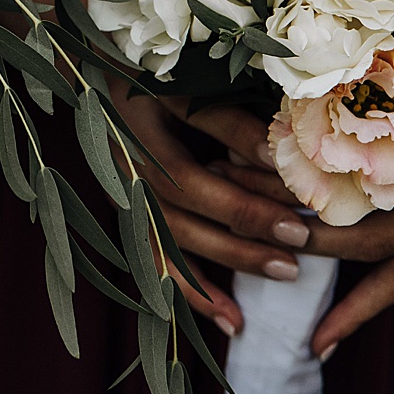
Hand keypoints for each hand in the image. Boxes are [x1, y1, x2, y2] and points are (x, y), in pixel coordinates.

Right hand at [112, 83, 317, 339]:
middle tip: (300, 234)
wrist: (92, 81)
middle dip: (246, 214)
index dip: (245, 141)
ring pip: (176, 232)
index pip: (202, 122)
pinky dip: (194, 293)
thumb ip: (231, 109)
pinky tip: (231, 319)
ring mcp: (125, 190)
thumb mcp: (190, 76)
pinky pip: (159, 262)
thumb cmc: (157, 74)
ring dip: (231, 255)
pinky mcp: (129, 219)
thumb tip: (285, 142)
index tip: (292, 165)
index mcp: (146, 102)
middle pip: (188, 189)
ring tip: (285, 270)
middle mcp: (129, 150)